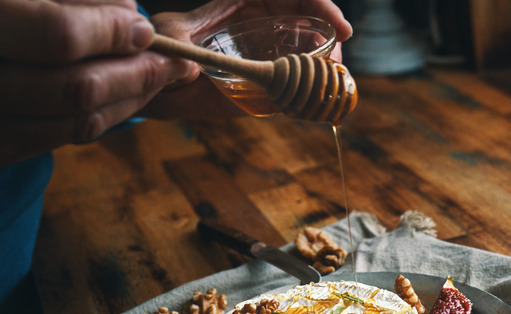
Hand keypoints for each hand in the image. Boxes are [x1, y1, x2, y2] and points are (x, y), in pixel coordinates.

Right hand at [0, 0, 195, 165]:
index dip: (109, 33)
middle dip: (137, 74)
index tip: (142, 28)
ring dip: (131, 100)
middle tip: (176, 61)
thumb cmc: (3, 10)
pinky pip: (56, 140)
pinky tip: (126, 97)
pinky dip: (101, 118)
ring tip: (162, 77)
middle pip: (74, 89)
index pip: (58, 37)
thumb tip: (128, 13)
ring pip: (74, 122)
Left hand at [141, 0, 352, 119]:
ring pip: (313, 54)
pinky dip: (314, 92)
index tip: (340, 28)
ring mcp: (272, 55)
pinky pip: (301, 85)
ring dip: (328, 66)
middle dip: (333, 38)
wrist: (164, 79)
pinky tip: (318, 101)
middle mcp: (267, 26)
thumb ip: (179, 38)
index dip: (322, 7)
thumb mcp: (171, 34)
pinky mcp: (272, 83)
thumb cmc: (168, 47)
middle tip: (337, 60)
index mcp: (250, 2)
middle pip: (314, 23)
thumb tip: (192, 64)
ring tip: (329, 81)